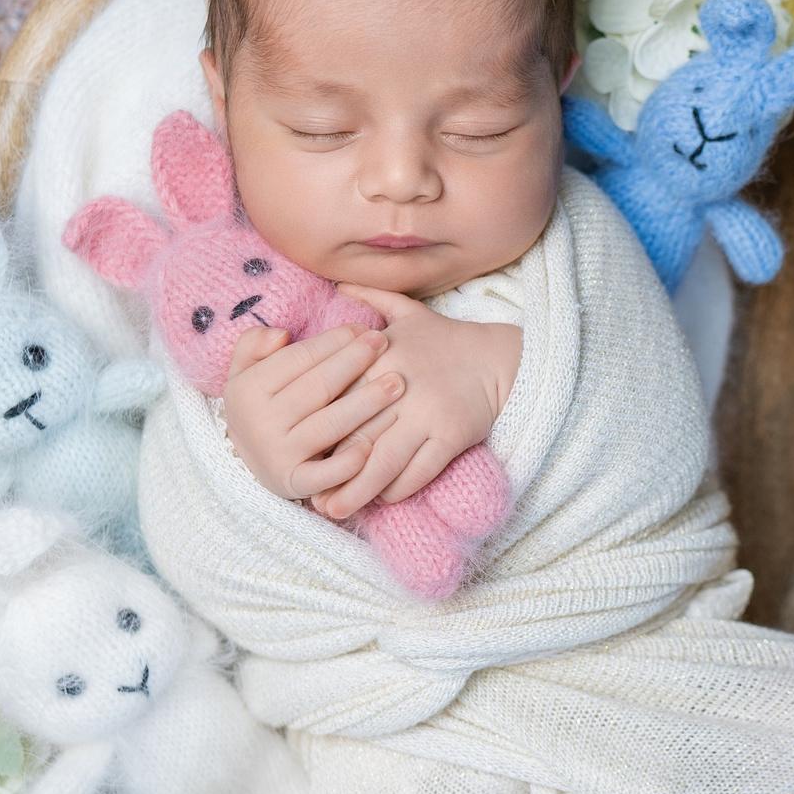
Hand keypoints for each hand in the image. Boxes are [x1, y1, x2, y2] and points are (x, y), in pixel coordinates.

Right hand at [219, 324, 404, 500]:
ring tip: (396, 384)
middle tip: (385, 343)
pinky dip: (347, 464)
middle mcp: (260, 422)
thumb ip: (253, 345)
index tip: (364, 329)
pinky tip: (373, 447)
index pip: (299, 358)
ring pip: (330, 426)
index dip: (334, 341)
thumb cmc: (260, 405)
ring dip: (366, 404)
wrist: (252, 459)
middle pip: (319, 388)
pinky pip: (324, 475)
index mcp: (246, 389)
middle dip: (355, 362)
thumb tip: (280, 335)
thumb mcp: (244, 370)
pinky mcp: (293, 483)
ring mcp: (278, 454)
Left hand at [308, 284, 520, 518]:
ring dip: (356, 490)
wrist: (499, 357)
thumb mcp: (407, 312)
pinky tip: (382, 498)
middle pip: (355, 435)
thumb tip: (336, 282)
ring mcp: (427, 412)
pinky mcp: (452, 434)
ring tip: (335, 510)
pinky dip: (397, 488)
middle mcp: (400, 385)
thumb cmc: (446, 339)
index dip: (314, 428)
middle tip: (306, 493)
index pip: (337, 399)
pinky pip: (419, 471)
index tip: (294, 451)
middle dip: (328, 469)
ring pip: (383, 461)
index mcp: (381, 357)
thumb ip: (369, 299)